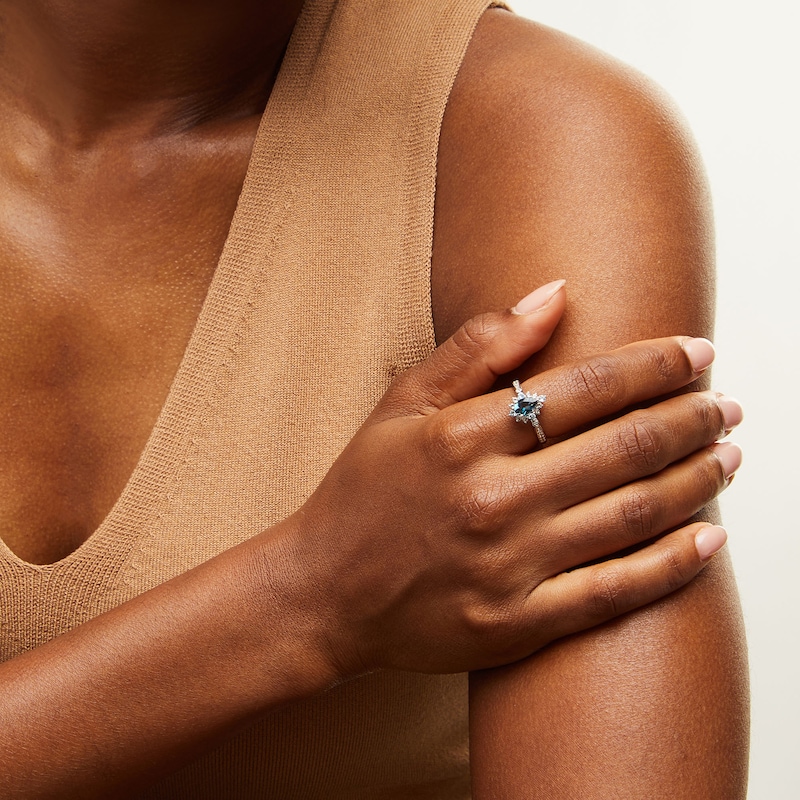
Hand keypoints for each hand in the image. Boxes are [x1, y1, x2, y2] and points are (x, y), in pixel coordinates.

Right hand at [293, 281, 740, 678]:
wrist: (324, 593)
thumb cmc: (362, 494)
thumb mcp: (401, 404)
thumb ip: (478, 347)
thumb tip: (554, 293)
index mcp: (462, 437)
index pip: (584, 387)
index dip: (654, 365)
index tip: (698, 352)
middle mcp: (492, 499)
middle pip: (622, 448)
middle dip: (690, 419)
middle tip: (727, 405)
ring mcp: (508, 566)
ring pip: (631, 515)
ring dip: (694, 480)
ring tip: (728, 456)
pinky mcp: (518, 623)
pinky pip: (613, 592)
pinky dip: (671, 565)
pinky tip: (709, 539)